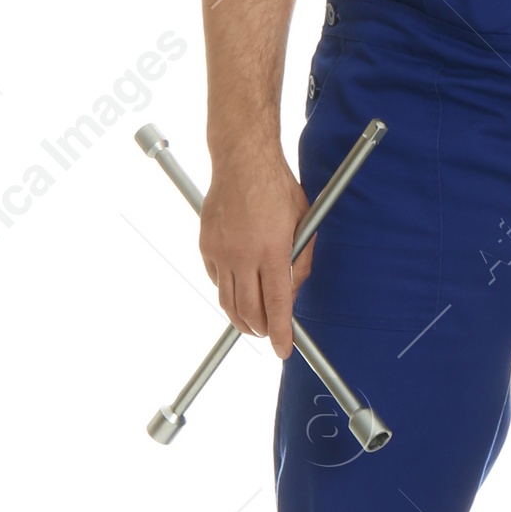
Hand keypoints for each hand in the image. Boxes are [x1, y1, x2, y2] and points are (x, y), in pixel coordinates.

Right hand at [198, 149, 311, 358]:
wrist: (242, 161)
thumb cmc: (277, 188)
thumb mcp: (304, 223)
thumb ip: (301, 261)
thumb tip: (292, 293)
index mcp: (272, 250)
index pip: (277, 305)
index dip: (281, 333)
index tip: (284, 349)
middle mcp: (243, 255)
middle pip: (249, 311)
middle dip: (261, 331)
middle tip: (270, 334)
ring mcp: (221, 252)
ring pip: (227, 302)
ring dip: (241, 319)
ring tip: (253, 323)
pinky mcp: (206, 246)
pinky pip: (216, 281)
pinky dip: (227, 292)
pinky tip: (238, 290)